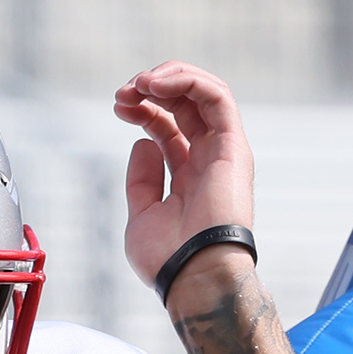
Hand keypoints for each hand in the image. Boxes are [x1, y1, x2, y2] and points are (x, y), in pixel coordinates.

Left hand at [113, 62, 257, 301]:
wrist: (192, 275)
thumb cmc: (167, 258)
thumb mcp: (141, 214)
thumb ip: (142, 179)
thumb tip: (142, 142)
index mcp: (188, 175)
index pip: (168, 126)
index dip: (143, 109)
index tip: (118, 106)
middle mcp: (208, 159)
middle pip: (185, 104)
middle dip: (152, 88)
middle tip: (124, 92)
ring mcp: (223, 151)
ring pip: (204, 92)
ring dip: (170, 78)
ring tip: (140, 83)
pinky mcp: (233, 146)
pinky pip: (218, 97)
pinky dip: (189, 82)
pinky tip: (157, 86)